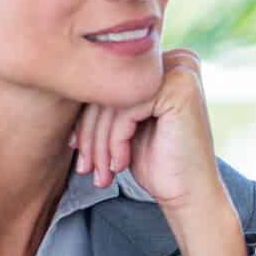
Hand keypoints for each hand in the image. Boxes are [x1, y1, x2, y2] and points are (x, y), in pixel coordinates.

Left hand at [70, 49, 244, 255]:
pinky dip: (115, 142)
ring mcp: (181, 71)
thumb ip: (111, 99)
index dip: (87, 118)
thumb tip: (65, 82)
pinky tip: (120, 164)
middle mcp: (178, 60)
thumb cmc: (160, 164)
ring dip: (99, 143)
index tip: (76, 148)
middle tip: (85, 167)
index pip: (110, 83)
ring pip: (113, 101)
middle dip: (90, 133)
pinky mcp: (179, 88)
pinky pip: (124, 110)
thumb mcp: (128, 125)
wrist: (191, 195)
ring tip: (101, 173)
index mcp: (166, 64)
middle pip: (110, 89)